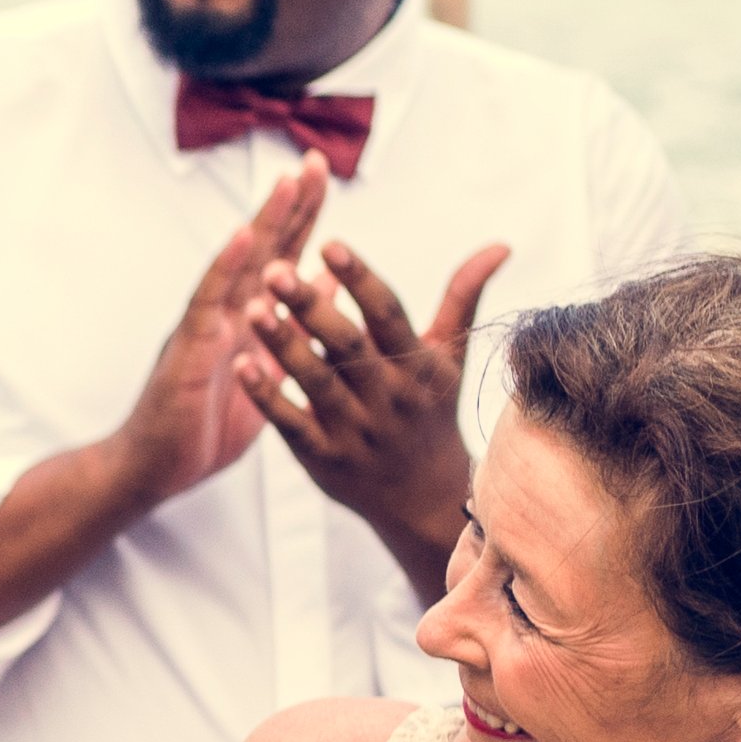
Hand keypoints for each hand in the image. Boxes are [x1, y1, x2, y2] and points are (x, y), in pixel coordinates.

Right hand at [112, 163, 328, 507]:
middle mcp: (226, 313)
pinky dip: (226, 267)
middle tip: (315, 161)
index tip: (324, 177)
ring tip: (288, 184)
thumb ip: (292, 334)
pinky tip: (244, 238)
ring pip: (239, 265)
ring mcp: (206, 326)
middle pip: (264, 248)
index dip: (304, 217)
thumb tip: (327, 293)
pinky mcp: (188, 349)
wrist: (156, 469)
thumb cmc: (205, 426)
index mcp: (248, 320)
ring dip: (264, 222)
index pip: (282, 258)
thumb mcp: (267, 376)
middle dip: (291, 205)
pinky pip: (209, 303)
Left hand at [247, 235, 510, 593]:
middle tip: (275, 269)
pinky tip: (240, 364)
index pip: (387, 314)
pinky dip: (267, 395)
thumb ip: (463, 296)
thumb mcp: (449, 356)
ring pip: (316, 382)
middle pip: (347, 346)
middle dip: (311, 306)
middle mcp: (388, 396)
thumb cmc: (431, 410)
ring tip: (250, 307)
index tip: (330, 243)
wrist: (425, 498)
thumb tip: (500, 244)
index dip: (360, 278)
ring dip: (282, 345)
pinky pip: (291, 423)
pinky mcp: (324, 457)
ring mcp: (355, 429)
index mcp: (417, 365)